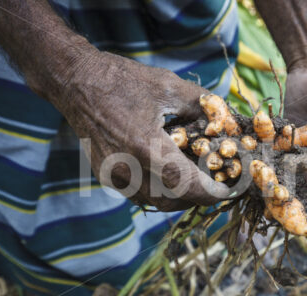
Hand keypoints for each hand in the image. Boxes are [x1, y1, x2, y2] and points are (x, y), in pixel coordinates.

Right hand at [55, 50, 229, 210]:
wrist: (77, 82)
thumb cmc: (123, 80)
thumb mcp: (169, 86)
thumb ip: (203, 106)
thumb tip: (228, 122)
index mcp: (145, 146)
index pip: (187, 185)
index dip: (213, 192)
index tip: (230, 189)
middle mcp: (127, 169)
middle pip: (174, 200)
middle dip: (200, 196)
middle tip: (217, 183)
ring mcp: (114, 176)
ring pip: (158, 203)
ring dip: (181, 197)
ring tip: (198, 180)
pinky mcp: (107, 178)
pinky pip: (142, 196)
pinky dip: (163, 192)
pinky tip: (173, 176)